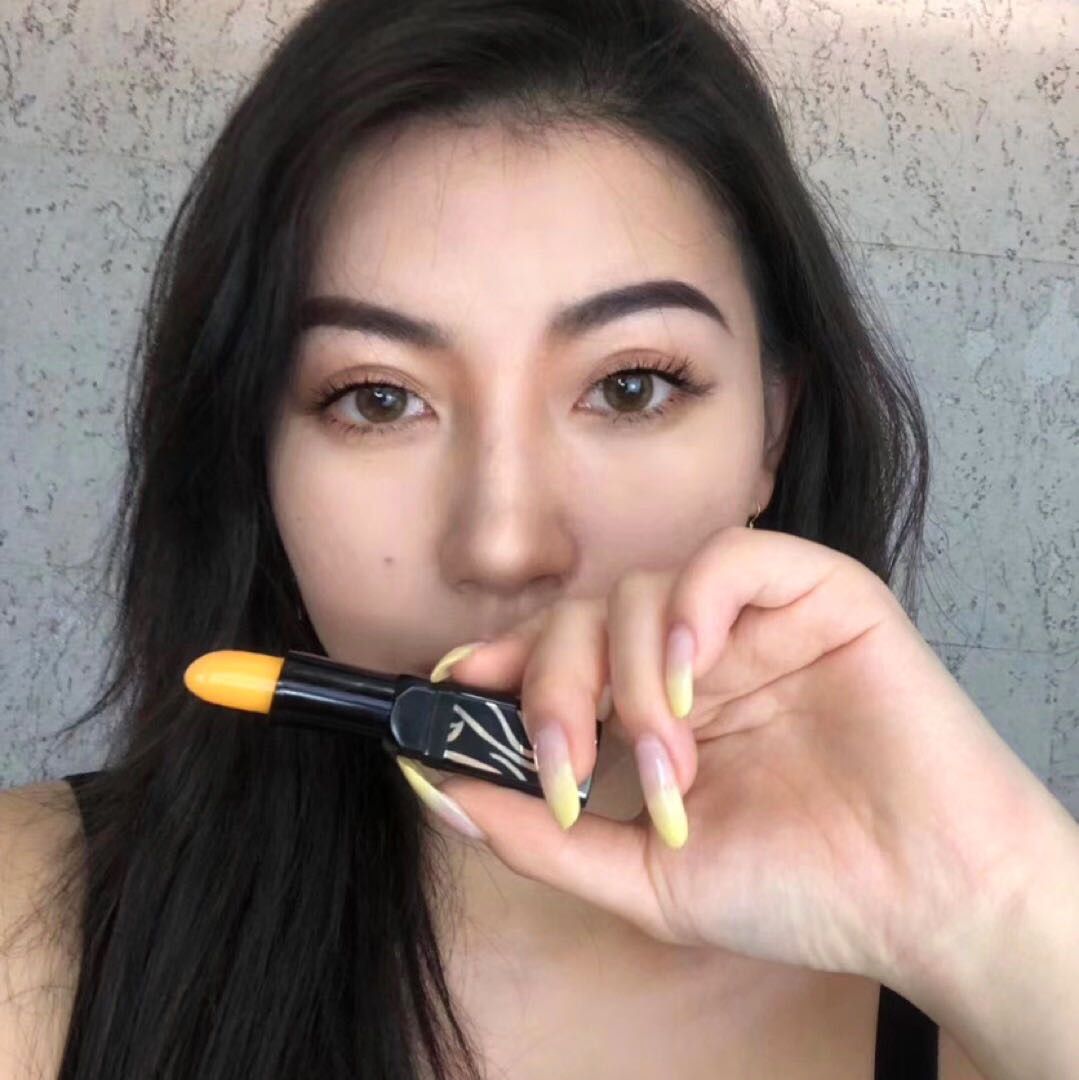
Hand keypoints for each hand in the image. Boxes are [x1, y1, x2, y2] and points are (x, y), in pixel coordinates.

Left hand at [424, 526, 1063, 987]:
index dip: (503, 661)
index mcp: (657, 712)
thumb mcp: (646, 878)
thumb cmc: (801, 889)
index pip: (561, 655)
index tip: (454, 686)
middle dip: (554, 688)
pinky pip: (732, 558)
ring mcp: (753, 623)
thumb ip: (542, 838)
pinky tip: (691, 670)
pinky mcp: (817, 594)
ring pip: (643, 590)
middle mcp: (696, 657)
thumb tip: (439, 790)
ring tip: (667, 758)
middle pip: (584, 618)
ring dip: (630, 675)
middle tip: (568, 765)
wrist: (926, 898)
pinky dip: (692, 604)